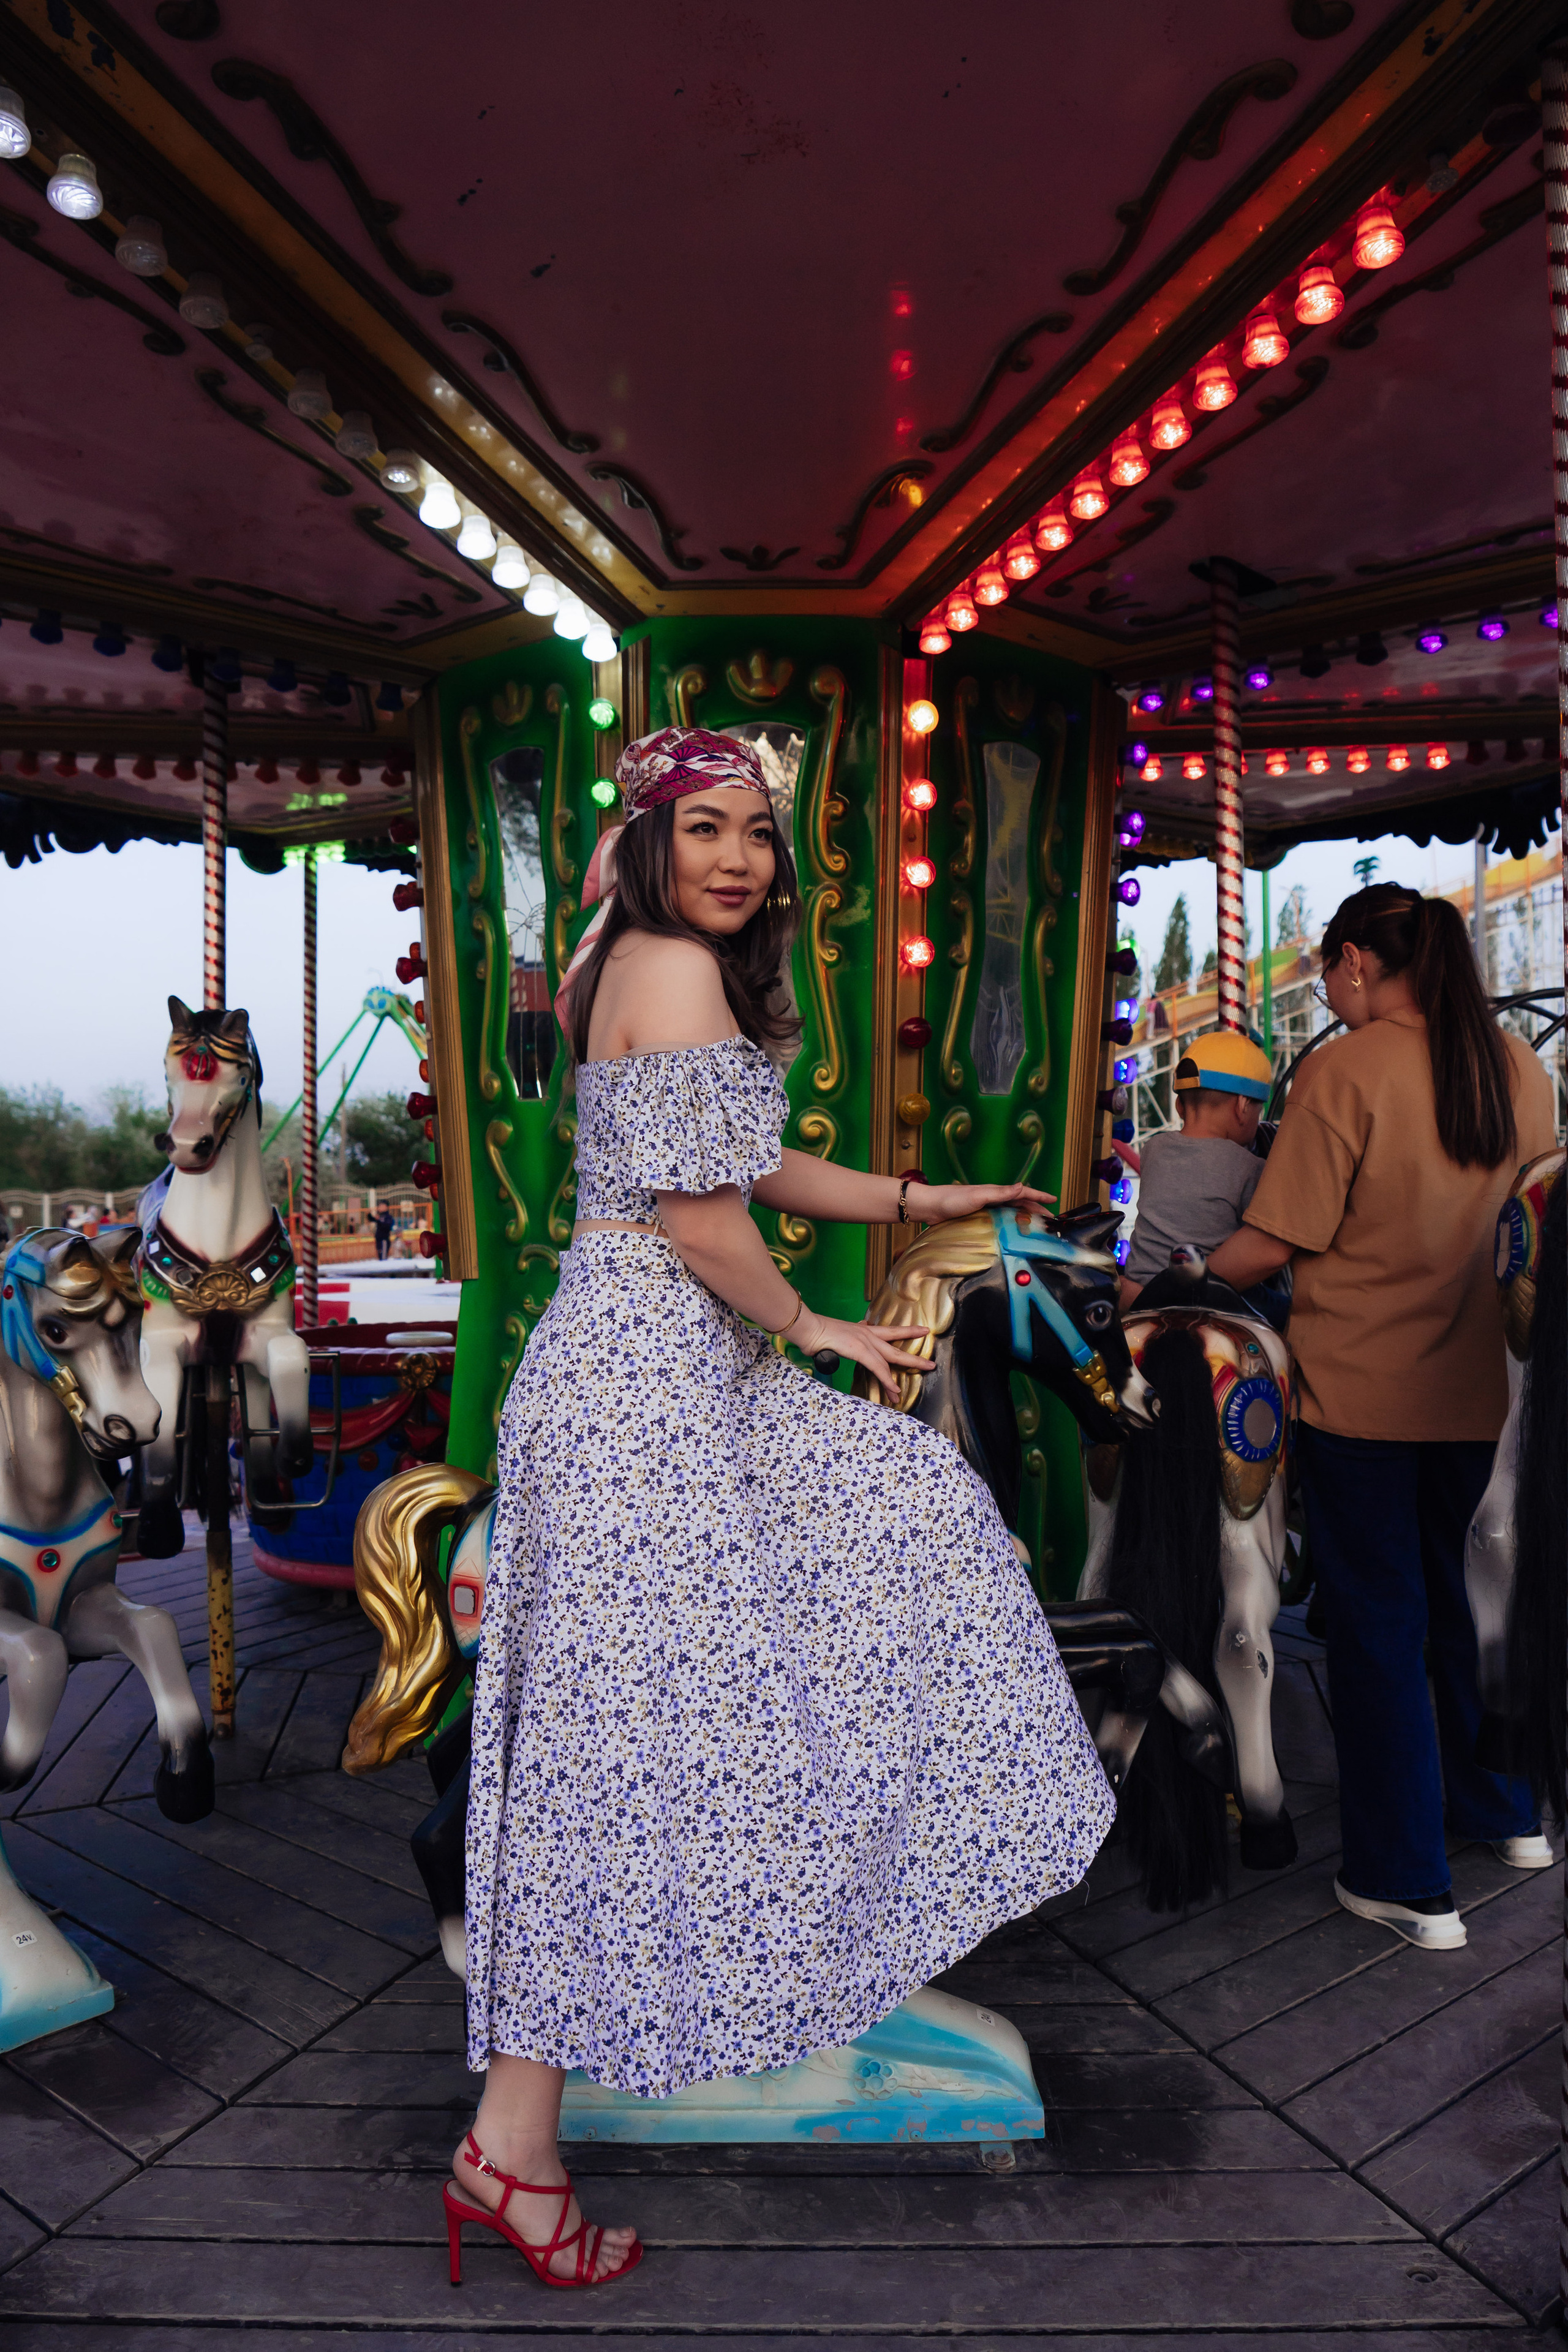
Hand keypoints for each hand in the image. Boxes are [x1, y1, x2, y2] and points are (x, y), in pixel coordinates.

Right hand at [797, 1311, 930, 1405]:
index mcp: (862, 1328)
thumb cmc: (817, 1332)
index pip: (888, 1332)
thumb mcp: (838, 1331)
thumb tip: (860, 1324)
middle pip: (897, 1342)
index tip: (920, 1331)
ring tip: (923, 1374)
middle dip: (915, 1353)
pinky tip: (895, 1390)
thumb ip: (851, 1331)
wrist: (809, 1328)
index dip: (906, 1332)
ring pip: (893, 1356)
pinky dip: (888, 1380)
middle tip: (930, 1362)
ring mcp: (865, 1341)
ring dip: (909, 1366)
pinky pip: (879, 1368)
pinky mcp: (860, 1350)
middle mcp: (867, 1333)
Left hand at [908, 1180, 1054, 1226]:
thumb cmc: (952, 1200)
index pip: (1023, 1193)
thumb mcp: (979, 1195)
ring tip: (1037, 1226)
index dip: (1039, 1196)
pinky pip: (1000, 1220)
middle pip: (1020, 1203)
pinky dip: (1010, 1224)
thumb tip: (1023, 1187)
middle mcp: (992, 1199)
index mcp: (995, 1192)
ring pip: (1011, 1212)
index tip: (1054, 1199)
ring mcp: (985, 1208)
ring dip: (1025, 1217)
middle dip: (1036, 1209)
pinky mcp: (977, 1217)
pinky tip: (1012, 1232)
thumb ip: (1001, 1192)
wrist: (930, 1207)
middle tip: (1051, 1219)